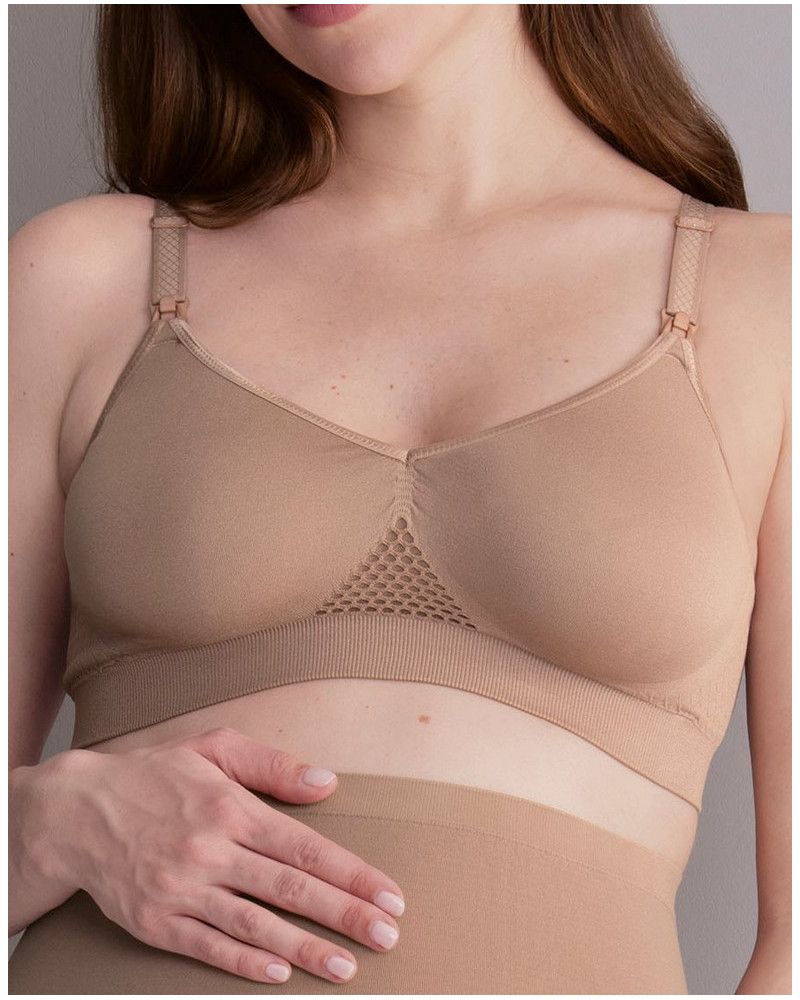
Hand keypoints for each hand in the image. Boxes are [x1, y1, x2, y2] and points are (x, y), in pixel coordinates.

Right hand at [58, 727, 405, 984]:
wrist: (75, 813)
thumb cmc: (154, 776)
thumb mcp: (213, 748)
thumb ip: (272, 765)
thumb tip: (327, 782)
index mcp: (231, 808)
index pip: (305, 846)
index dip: (352, 873)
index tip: (388, 893)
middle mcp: (210, 851)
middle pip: (290, 888)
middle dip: (345, 914)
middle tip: (387, 935)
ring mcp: (182, 891)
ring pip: (255, 926)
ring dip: (306, 949)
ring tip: (347, 966)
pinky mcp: (155, 923)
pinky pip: (208, 947)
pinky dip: (245, 964)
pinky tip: (280, 975)